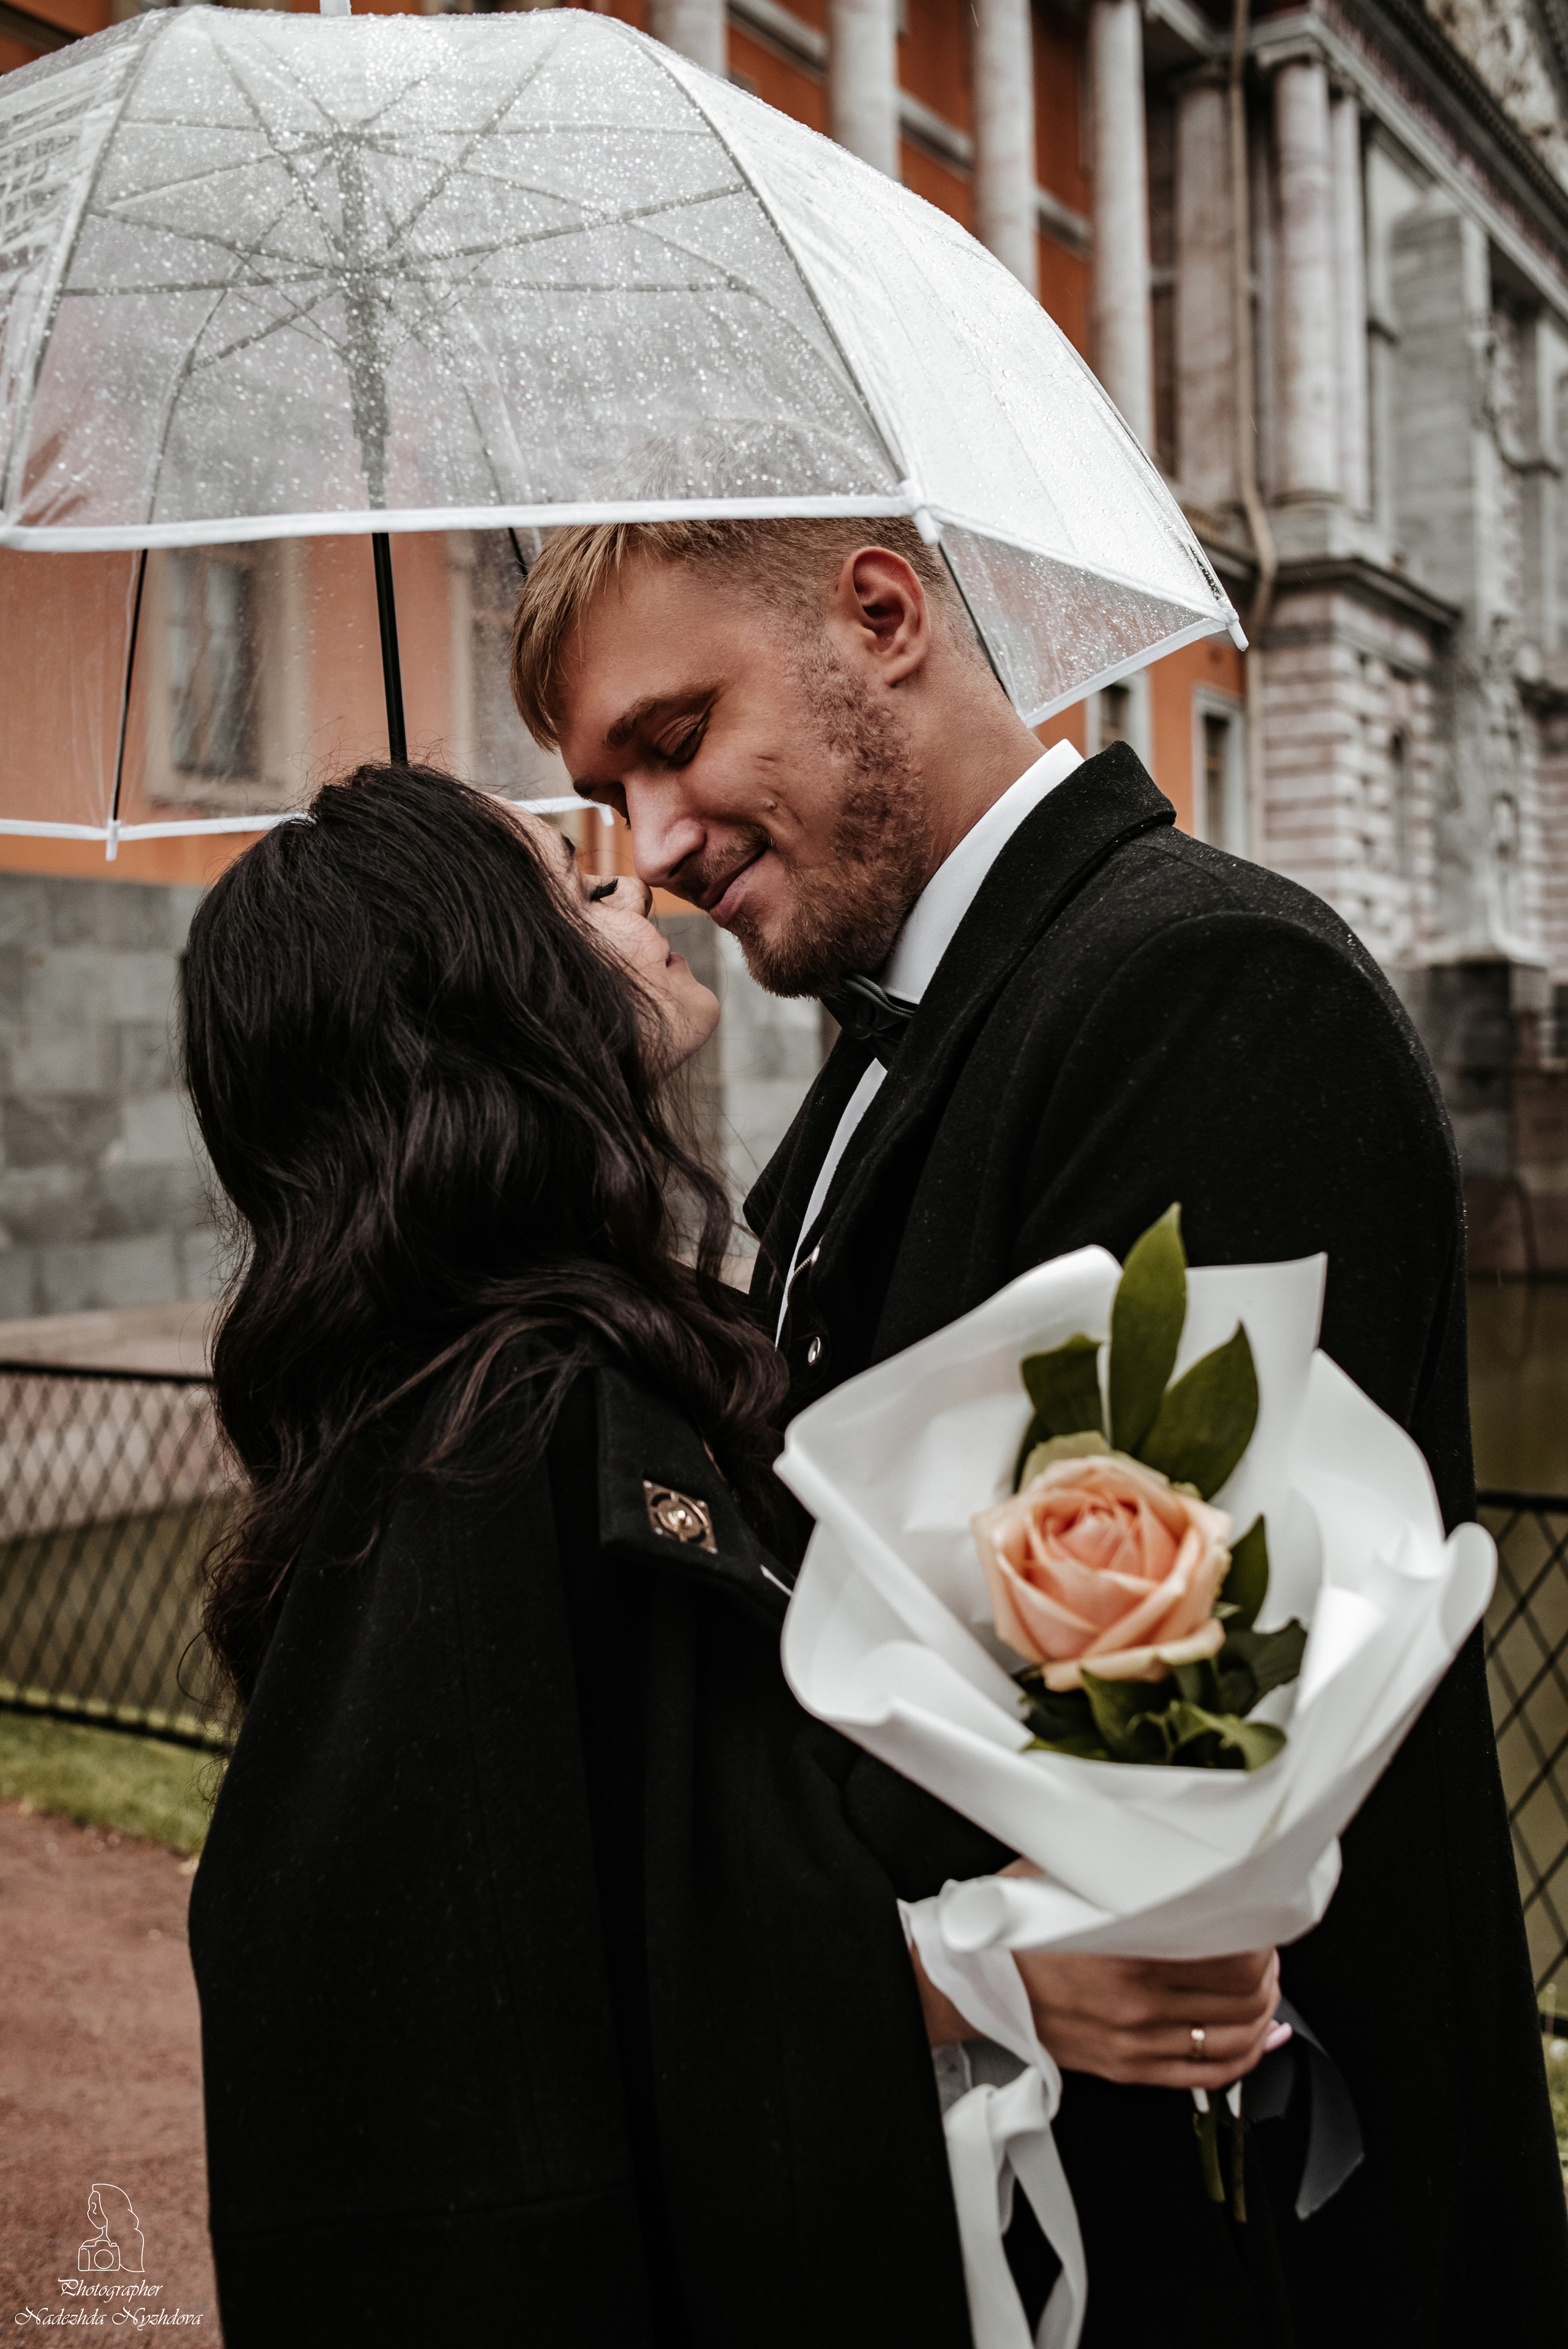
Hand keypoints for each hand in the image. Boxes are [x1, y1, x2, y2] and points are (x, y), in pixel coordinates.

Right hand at [997, 1858, 1286, 2087]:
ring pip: (1235, 2037)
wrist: (972, 1984)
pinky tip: (1257, 2036)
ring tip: (1262, 1983)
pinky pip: (1208, 2075)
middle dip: (1266, 1968)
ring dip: (1262, 2008)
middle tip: (1263, 1944)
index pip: (1228, 1952)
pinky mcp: (1130, 2067)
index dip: (1258, 1933)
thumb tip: (1161, 1833)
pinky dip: (1245, 2056)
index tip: (1258, 1913)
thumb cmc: (1010, 1926)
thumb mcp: (1060, 1872)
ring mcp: (1136, 2042)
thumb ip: (1115, 1860)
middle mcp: (1137, 2004)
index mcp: (1126, 1951)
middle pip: (1241, 1995)